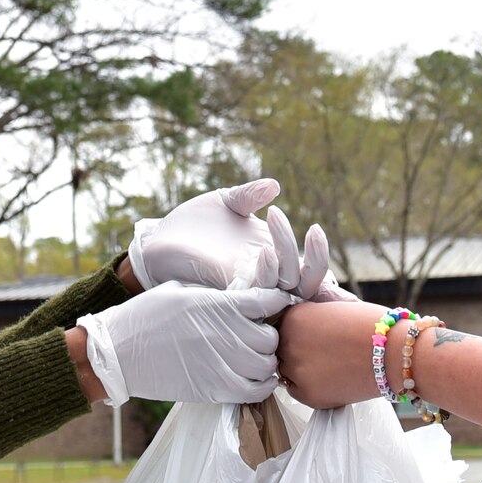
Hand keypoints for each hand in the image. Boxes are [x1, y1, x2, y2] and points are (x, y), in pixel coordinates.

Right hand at [77, 283, 295, 403]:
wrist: (118, 352)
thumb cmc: (146, 316)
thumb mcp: (182, 290)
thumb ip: (216, 295)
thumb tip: (243, 294)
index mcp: (218, 304)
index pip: (268, 300)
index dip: (277, 303)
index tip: (274, 306)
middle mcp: (224, 333)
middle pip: (272, 337)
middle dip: (270, 336)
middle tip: (259, 336)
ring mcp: (220, 363)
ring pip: (267, 366)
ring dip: (266, 362)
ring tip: (255, 358)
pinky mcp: (213, 389)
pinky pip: (254, 391)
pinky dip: (260, 386)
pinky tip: (252, 379)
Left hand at [126, 179, 336, 294]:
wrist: (161, 237)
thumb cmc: (195, 222)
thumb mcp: (226, 202)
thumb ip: (250, 195)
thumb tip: (275, 186)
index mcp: (271, 259)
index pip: (307, 271)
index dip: (319, 260)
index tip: (316, 230)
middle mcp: (264, 280)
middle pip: (306, 285)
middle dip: (317, 259)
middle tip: (315, 230)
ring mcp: (247, 290)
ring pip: (285, 288)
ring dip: (289, 256)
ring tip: (277, 219)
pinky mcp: (228, 296)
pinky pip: (258, 296)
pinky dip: (267, 274)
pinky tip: (264, 252)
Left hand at [277, 299, 392, 409]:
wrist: (395, 353)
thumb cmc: (372, 326)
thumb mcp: (333, 308)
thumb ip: (310, 317)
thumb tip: (295, 325)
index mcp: (294, 317)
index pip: (280, 326)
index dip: (297, 332)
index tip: (312, 336)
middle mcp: (288, 342)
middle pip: (280, 349)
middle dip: (297, 350)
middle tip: (323, 352)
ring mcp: (296, 370)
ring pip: (287, 371)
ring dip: (302, 369)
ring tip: (331, 365)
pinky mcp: (307, 395)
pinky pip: (298, 392)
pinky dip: (311, 387)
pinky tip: (333, 378)